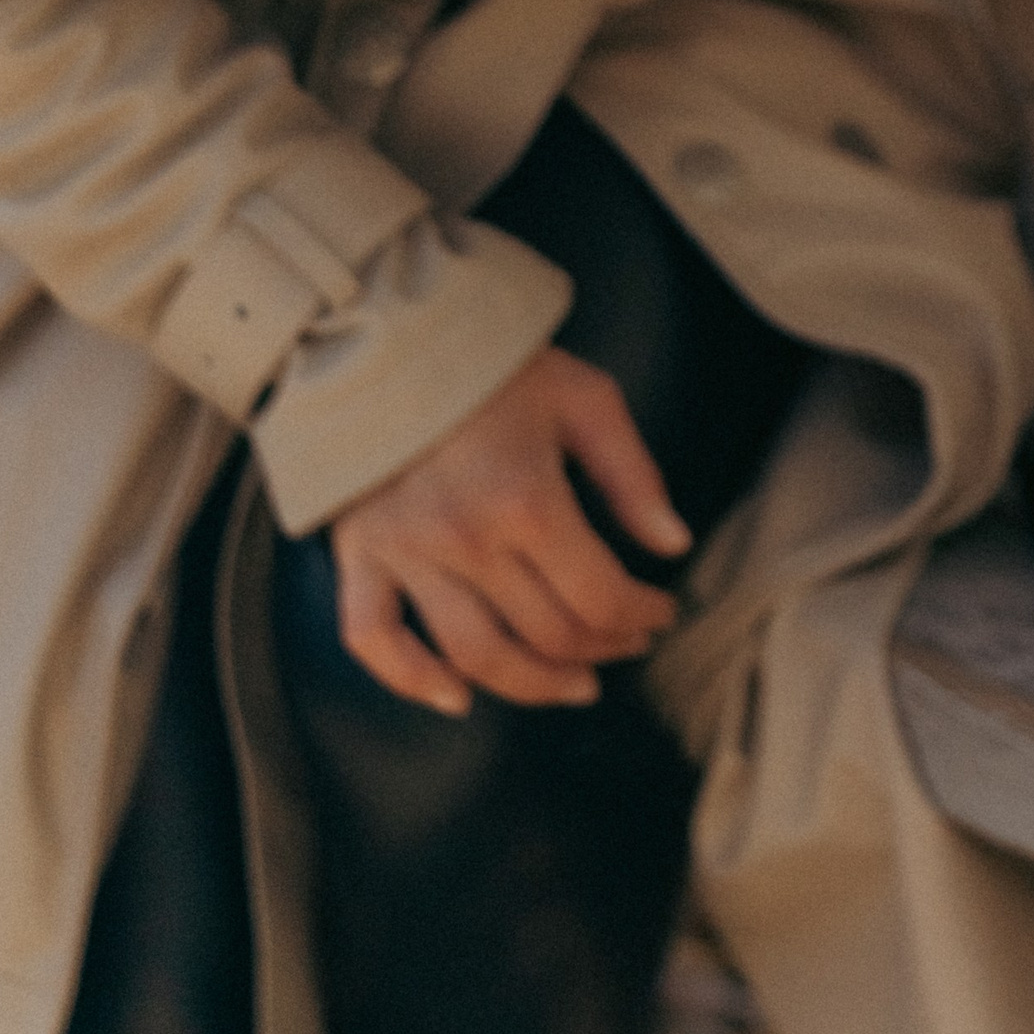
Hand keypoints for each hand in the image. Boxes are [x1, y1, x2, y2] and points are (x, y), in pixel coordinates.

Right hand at [326, 347, 692, 716]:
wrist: (394, 334)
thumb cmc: (496, 365)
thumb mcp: (585, 398)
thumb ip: (632, 475)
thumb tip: (673, 544)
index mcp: (528, 501)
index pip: (599, 598)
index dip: (640, 617)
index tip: (661, 613)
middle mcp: (465, 541)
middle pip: (546, 635)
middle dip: (601, 649)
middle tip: (627, 644)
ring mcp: (406, 554)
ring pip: (473, 656)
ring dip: (531, 686)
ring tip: (573, 685)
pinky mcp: (359, 555)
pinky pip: (373, 639)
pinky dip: (410, 681)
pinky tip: (455, 698)